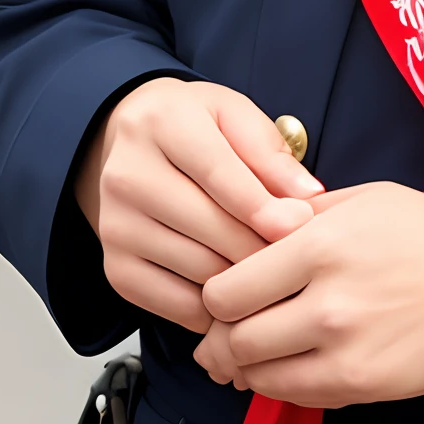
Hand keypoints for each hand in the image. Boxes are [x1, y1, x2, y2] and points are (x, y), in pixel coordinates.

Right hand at [74, 78, 322, 333]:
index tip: (299, 225)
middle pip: (207, 226)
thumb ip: (270, 153)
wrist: (131, 140)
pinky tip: (236, 294)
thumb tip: (307, 198)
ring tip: (273, 273)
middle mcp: (128, 174)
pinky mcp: (115, 267)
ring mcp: (116, 225)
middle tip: (297, 255)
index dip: (261, 205)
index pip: (216, 171)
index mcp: (162, 123)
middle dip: (259, 245)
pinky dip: (212, 308)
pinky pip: (174, 304)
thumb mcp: (233, 115)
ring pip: (196, 268)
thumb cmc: (192, 125)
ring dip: (242, 280)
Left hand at [196, 182, 423, 407]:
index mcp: (319, 245)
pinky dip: (283, 382)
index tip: (224, 292)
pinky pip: (298, 394)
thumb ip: (300, 215)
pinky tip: (289, 363)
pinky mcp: (362, 385)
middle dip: (222, 336)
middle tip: (225, 329)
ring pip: (259, 374)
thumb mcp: (361, 199)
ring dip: (248, 365)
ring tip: (251, 350)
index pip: (227, 290)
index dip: (216, 295)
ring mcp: (343, 350)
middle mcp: (325, 302)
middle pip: (235, 339)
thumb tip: (252, 231)